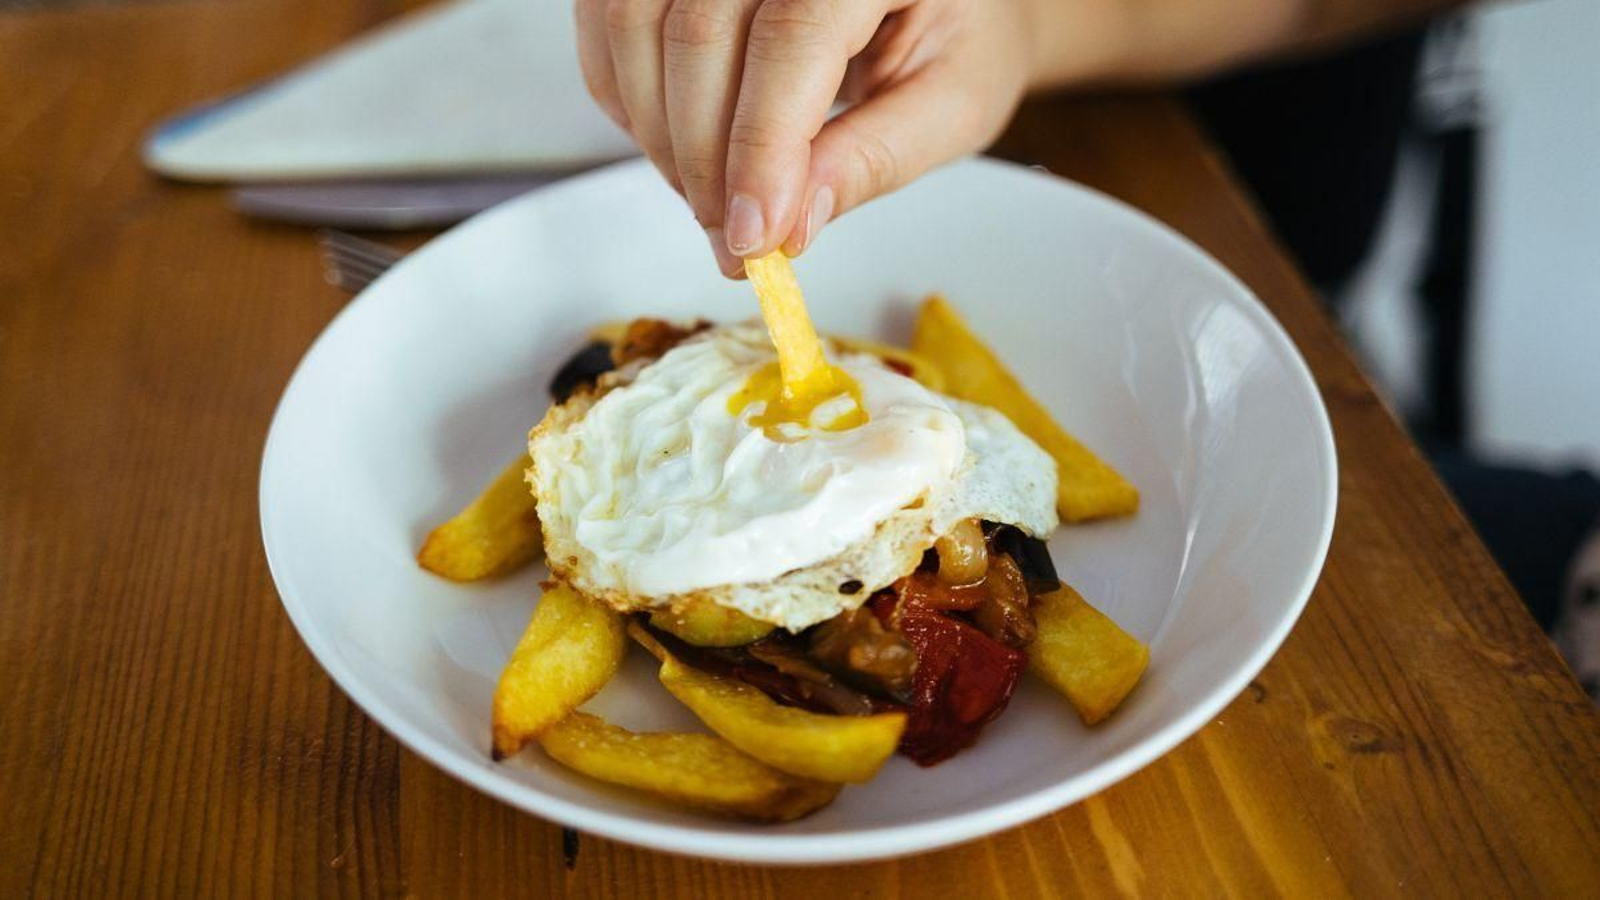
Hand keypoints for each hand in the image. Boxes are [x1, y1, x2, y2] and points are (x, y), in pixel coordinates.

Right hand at [575, 0, 1036, 275]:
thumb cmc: (961, 27)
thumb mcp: (953, 102)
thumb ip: (875, 159)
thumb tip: (790, 222)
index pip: (793, 36)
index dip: (759, 147)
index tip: (752, 238)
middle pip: (698, 32)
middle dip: (704, 161)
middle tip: (734, 241)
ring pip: (635, 22)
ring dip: (657, 134)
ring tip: (710, 199)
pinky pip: (610, 18)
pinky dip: (627, 94)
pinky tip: (676, 144)